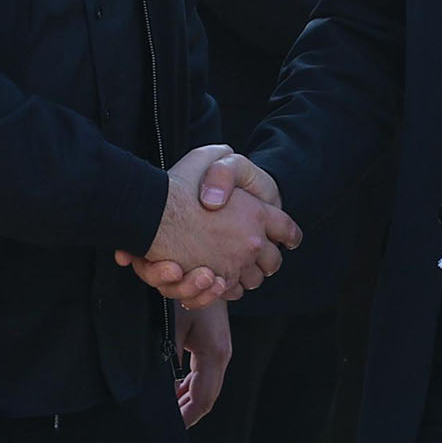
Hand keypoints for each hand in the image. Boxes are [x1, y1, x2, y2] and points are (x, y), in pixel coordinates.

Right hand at [115, 146, 298, 308]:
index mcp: (256, 212)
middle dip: (269, 259)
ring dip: (249, 274)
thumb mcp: (204, 157)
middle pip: (274, 260)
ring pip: (255, 279)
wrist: (151, 215)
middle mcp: (252, 241)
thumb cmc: (176, 186)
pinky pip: (234, 290)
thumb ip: (222, 157)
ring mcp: (236, 264)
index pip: (288, 229)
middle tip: (260, 255)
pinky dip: (231, 286)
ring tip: (239, 266)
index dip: (289, 235)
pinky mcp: (218, 281)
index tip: (290, 239)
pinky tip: (223, 275)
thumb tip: (229, 151)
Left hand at [174, 301, 231, 425]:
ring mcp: (221, 349)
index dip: (186, 418)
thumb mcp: (172, 327)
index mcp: (214, 355)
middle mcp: (222, 355)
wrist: (202, 270)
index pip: (202, 400)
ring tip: (167, 409)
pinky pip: (205, 373)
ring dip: (188, 399)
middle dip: (187, 412)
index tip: (169, 428)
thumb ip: (169, 361)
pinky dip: (191, 385)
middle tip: (165, 423)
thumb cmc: (185, 294)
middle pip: (207, 397)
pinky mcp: (215, 343)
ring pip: (207, 386)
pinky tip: (175, 388)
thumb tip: (163, 390)